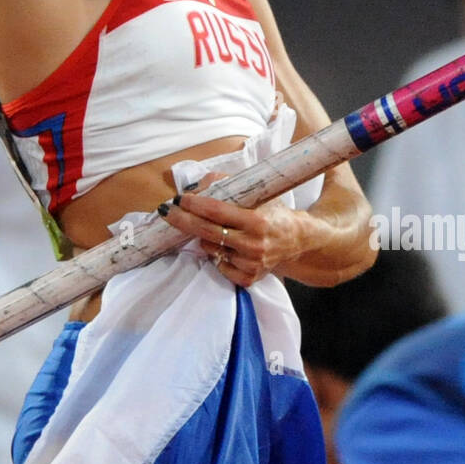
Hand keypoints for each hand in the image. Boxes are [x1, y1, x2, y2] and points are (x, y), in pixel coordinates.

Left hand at [160, 173, 310, 287]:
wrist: (297, 240)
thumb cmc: (273, 212)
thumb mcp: (259, 193)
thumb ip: (230, 184)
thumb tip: (199, 185)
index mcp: (257, 222)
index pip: (216, 212)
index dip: (194, 205)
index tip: (180, 199)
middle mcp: (253, 245)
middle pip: (207, 232)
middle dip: (183, 220)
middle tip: (167, 211)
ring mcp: (250, 264)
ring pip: (209, 249)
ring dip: (203, 237)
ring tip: (212, 228)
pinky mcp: (248, 278)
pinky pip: (218, 266)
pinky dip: (215, 255)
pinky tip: (225, 246)